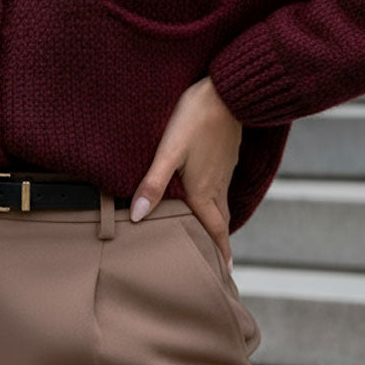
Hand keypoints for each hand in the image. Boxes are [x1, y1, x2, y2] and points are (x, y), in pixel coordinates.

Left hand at [129, 76, 241, 266]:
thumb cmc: (194, 119)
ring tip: (213, 235)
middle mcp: (217, 185)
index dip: (219, 253)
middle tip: (220, 263)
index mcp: (204, 191)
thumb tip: (138, 218)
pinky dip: (218, 201)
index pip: (214, 230)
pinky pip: (222, 187)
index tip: (224, 274)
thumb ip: (153, 184)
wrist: (227, 91)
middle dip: (219, 243)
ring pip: (222, 204)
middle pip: (220, 222)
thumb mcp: (169, 151)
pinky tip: (210, 195)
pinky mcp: (225, 155)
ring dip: (219, 223)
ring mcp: (223, 170)